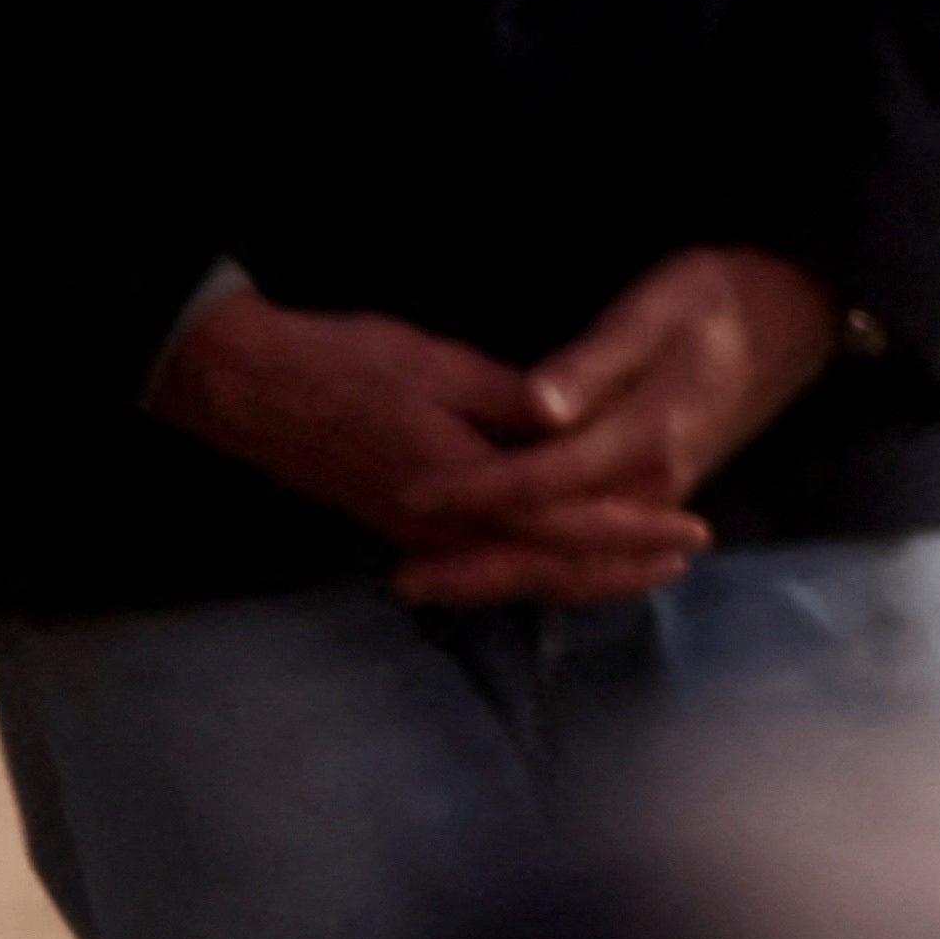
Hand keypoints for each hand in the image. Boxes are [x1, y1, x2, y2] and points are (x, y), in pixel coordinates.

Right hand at [142, 288, 685, 585]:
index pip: (563, 526)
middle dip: (618, 568)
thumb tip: (573, 419)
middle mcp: (435, 527)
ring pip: (514, 572)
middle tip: (681, 561)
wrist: (250, 387)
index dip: (630, 531)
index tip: (688, 531)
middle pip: (545, 566)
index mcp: (453, 486)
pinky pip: (481, 561)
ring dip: (580, 574)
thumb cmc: (348, 364)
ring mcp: (414, 534)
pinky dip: (531, 564)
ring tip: (641, 567)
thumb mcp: (442, 367)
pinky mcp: (399, 526)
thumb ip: (513, 402)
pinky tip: (560, 557)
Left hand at [387, 247, 846, 608]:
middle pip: (553, 547)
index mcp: (645, 437)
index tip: (409, 491)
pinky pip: (592, 553)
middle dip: (477, 568)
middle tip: (402, 583)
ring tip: (433, 583)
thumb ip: (594, 362)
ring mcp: (658, 498)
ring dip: (503, 577)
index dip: (472, 491)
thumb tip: (537, 408)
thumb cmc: (719, 298)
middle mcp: (651, 486)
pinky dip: (545, 572)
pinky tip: (505, 567)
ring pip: (573, 561)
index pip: (540, 481)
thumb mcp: (658, 307)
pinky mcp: (658, 496)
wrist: (795, 315)